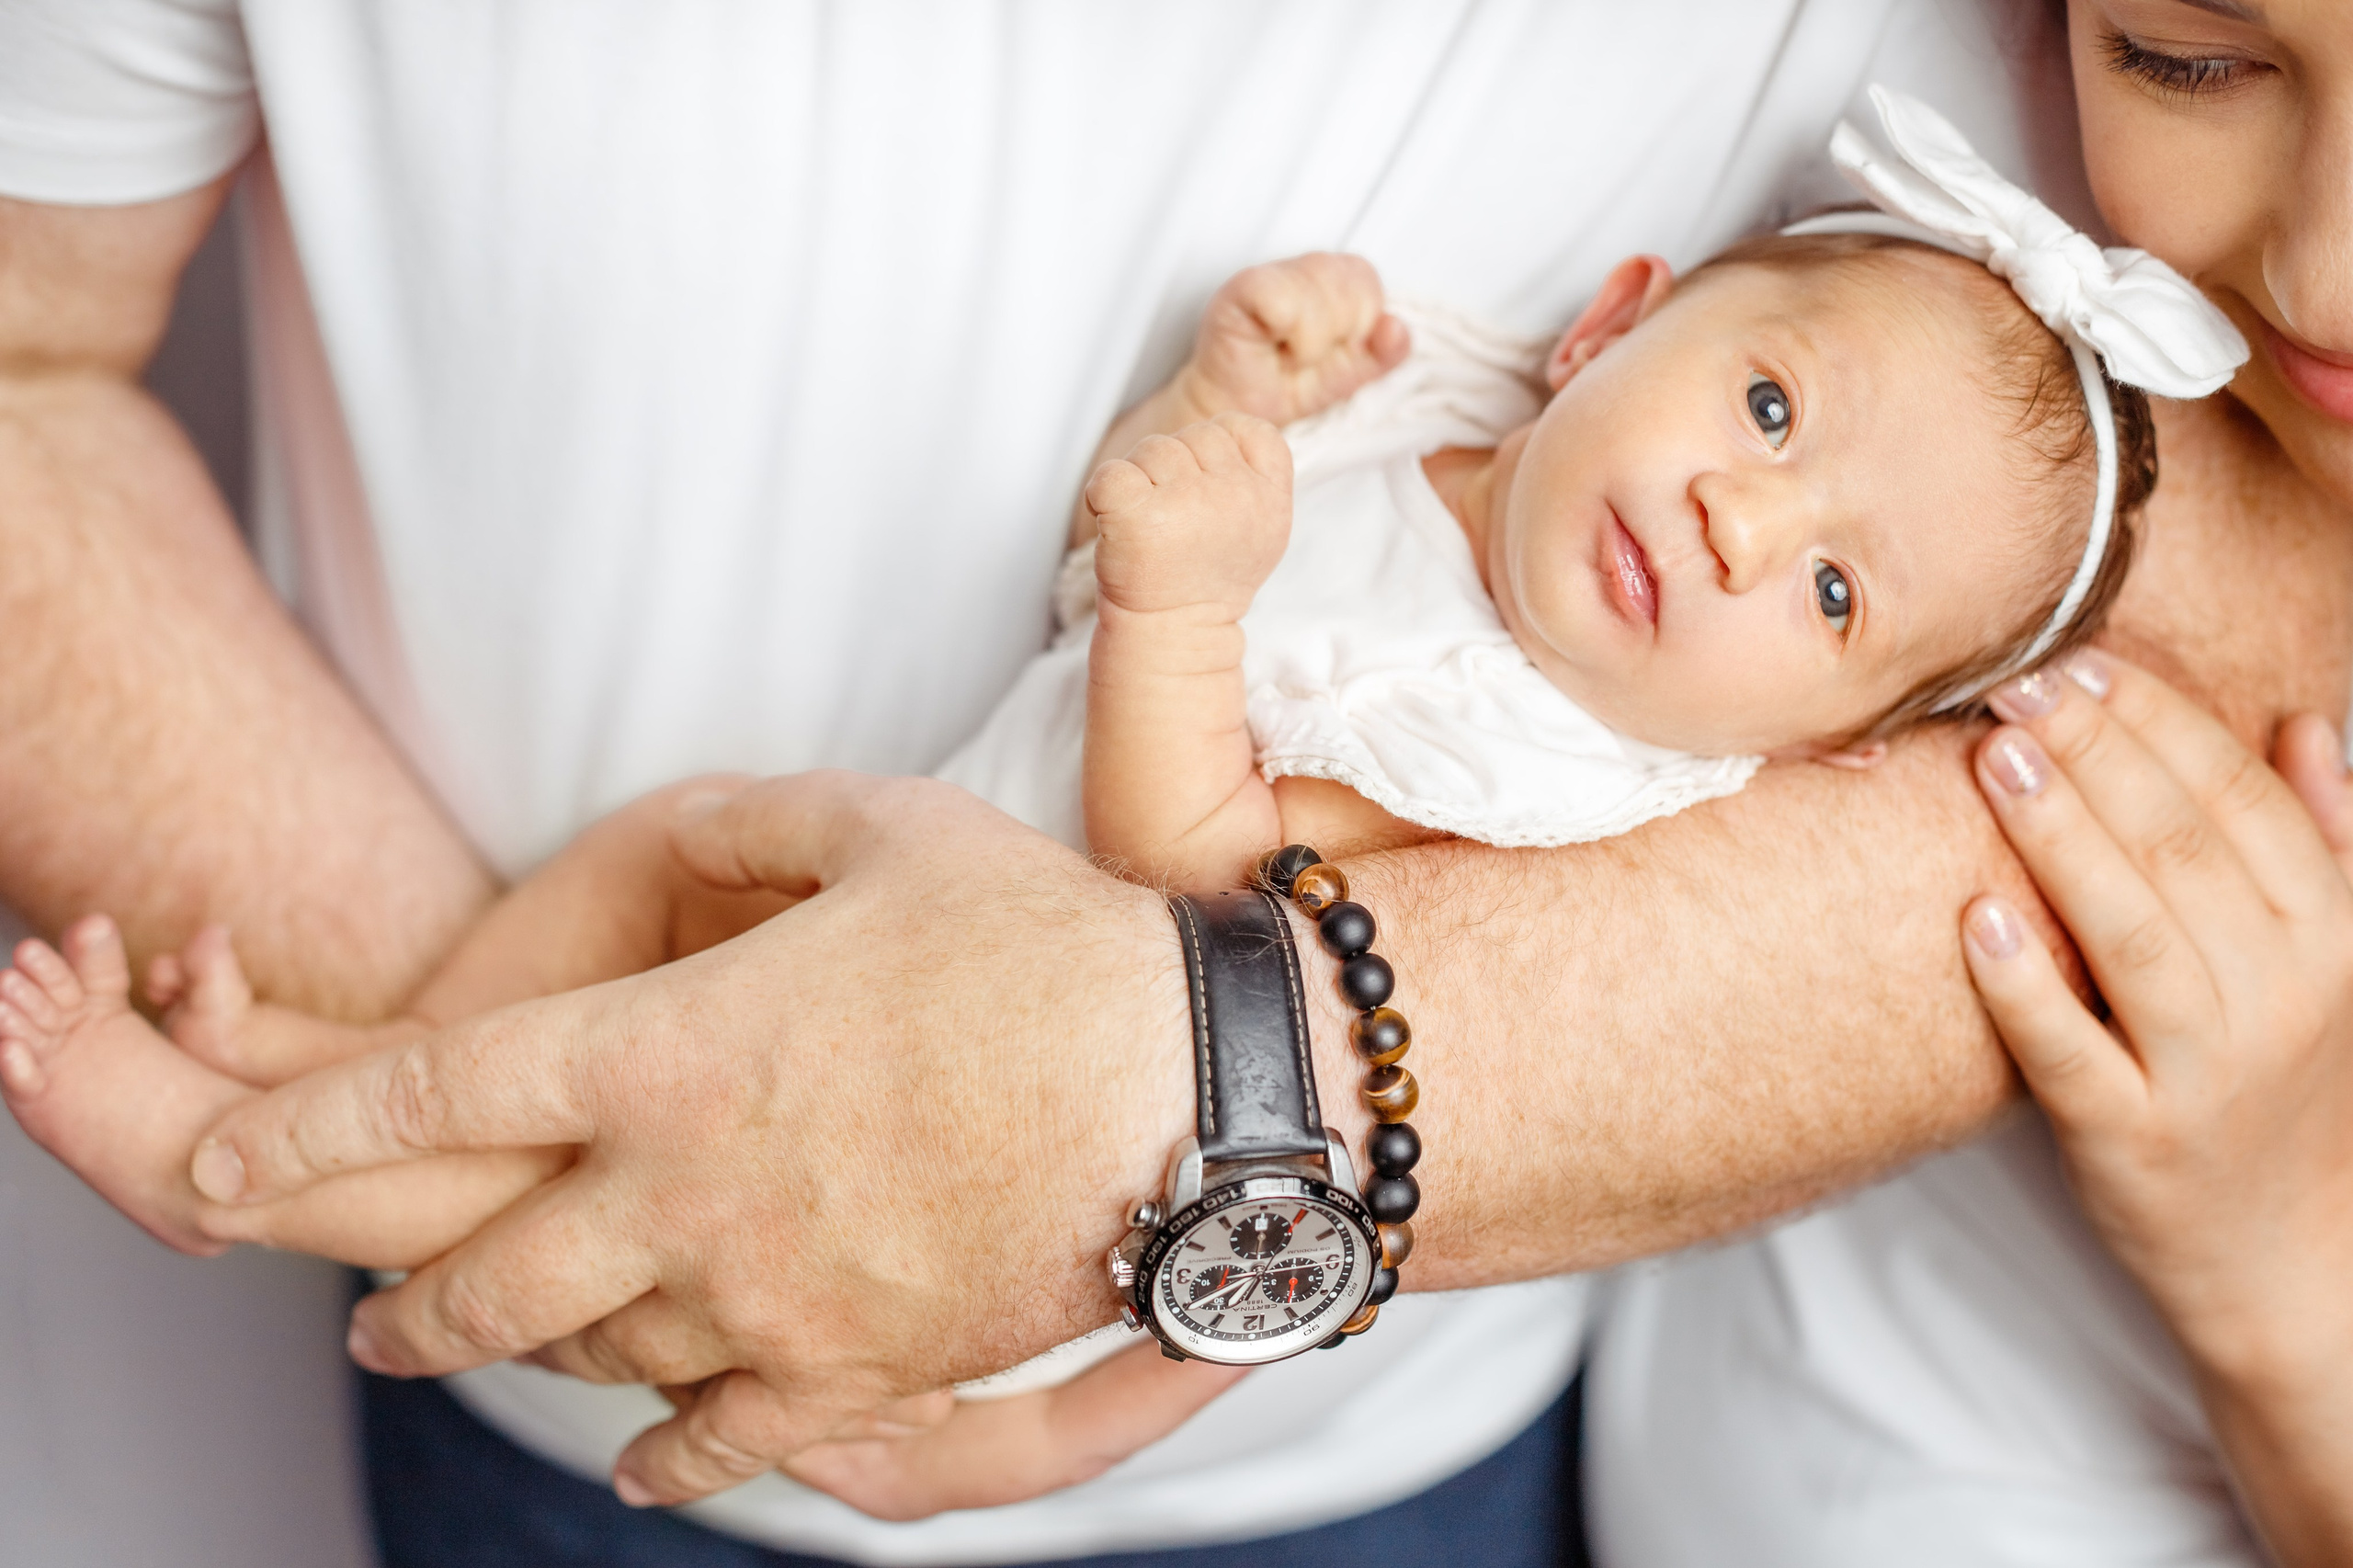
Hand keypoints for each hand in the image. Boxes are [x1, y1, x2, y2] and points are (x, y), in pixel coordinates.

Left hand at [185, 772, 1197, 1506]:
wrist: (1188, 1087)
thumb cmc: (1038, 937)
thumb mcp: (885, 824)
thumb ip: (748, 819)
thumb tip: (678, 823)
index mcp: (674, 1049)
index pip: (435, 1093)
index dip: (299, 1134)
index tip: (217, 1173)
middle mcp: (689, 1193)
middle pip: (485, 1278)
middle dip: (403, 1303)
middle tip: (371, 1317)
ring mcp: (770, 1298)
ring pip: (595, 1364)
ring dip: (528, 1362)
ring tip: (507, 1353)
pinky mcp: (858, 1372)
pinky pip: (725, 1445)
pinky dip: (670, 1457)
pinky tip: (650, 1454)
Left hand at [1085, 412, 1292, 620]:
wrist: (1175, 632)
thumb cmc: (1206, 578)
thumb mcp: (1261, 529)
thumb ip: (1254, 476)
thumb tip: (1226, 429)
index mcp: (1269, 497)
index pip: (1246, 428)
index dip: (1217, 449)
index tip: (1206, 489)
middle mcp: (1234, 496)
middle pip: (1193, 435)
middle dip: (1176, 467)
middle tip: (1175, 518)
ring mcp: (1185, 504)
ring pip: (1153, 449)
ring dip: (1142, 480)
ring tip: (1151, 524)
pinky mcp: (1137, 516)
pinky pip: (1111, 473)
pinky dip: (1102, 494)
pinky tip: (1118, 522)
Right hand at [1179, 252, 1408, 428]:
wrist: (1231, 412)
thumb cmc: (1282, 388)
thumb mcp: (1344, 378)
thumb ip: (1377, 356)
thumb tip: (1399, 330)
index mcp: (1335, 281)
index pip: (1368, 280)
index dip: (1360, 323)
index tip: (1332, 351)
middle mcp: (1305, 268)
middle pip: (1353, 282)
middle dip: (1339, 333)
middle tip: (1306, 356)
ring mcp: (1272, 273)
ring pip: (1321, 289)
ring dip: (1313, 339)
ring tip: (1290, 354)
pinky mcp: (1244, 286)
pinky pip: (1285, 297)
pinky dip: (1288, 331)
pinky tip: (1272, 344)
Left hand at [1959, 652, 2352, 1563]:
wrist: (2294, 1264)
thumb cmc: (2291, 1091)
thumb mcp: (2338, 964)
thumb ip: (2328, 841)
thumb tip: (2303, 724)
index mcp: (2333, 938)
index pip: (2240, 801)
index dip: (2158, 720)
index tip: (2079, 660)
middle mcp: (2282, 998)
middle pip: (2181, 848)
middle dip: (2094, 754)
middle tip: (2014, 686)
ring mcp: (2206, 1074)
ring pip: (2130, 933)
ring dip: (2058, 837)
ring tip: (1991, 762)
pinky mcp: (2131, 1143)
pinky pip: (2071, 1053)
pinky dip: (2024, 984)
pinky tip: (1977, 917)